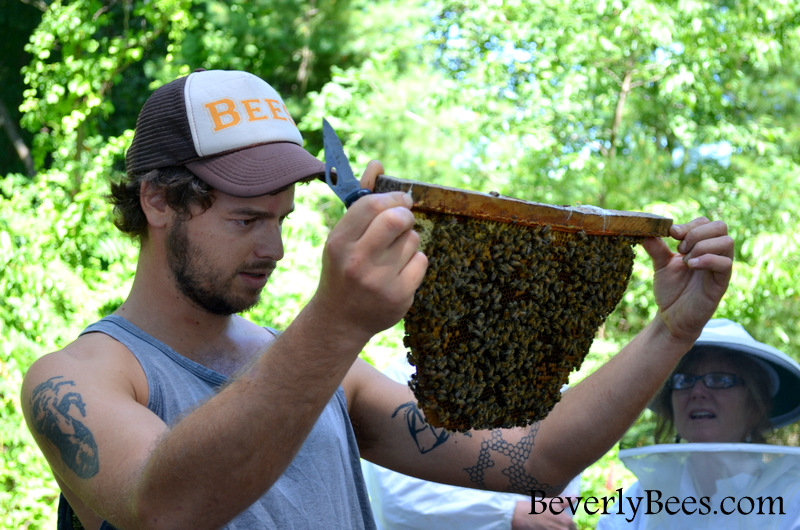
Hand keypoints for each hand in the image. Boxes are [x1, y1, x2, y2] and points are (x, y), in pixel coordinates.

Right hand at [312, 161, 427, 343]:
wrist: (340, 319)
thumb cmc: (343, 269)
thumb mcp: (343, 237)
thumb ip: (361, 202)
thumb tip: (377, 164)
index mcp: (339, 242)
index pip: (371, 205)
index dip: (392, 197)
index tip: (400, 199)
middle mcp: (357, 261)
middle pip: (396, 219)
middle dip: (406, 214)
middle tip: (404, 219)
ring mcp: (379, 281)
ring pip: (413, 240)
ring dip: (409, 240)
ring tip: (393, 254)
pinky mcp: (399, 296)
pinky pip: (421, 261)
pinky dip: (416, 261)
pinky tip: (400, 271)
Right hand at [512, 500, 576, 529]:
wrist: (521, 514)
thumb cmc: (537, 507)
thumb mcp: (552, 502)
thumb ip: (565, 501)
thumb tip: (574, 497)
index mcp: (566, 521)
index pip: (574, 528)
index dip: (569, 527)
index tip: (562, 525)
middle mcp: (563, 529)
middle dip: (563, 528)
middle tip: (552, 524)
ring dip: (555, 529)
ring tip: (547, 525)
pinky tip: (543, 528)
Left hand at [642, 217, 733, 341]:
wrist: (672, 317)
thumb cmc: (670, 290)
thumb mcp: (661, 265)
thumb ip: (656, 247)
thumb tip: (645, 230)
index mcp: (701, 246)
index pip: (705, 222)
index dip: (688, 225)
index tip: (671, 235)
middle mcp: (714, 253)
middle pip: (720, 226)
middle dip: (696, 232)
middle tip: (680, 249)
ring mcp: (720, 267)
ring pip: (726, 241)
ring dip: (702, 246)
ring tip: (685, 261)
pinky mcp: (721, 282)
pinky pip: (725, 263)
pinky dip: (707, 259)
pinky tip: (691, 265)